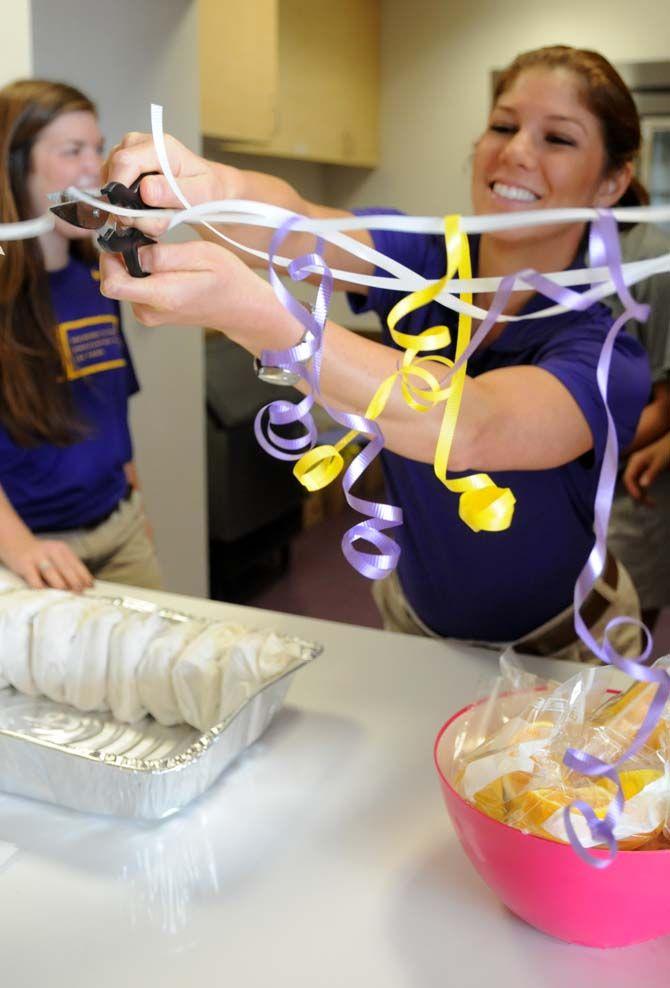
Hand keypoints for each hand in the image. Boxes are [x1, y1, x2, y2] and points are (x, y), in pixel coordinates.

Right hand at [0, 533, 93, 591]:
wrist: (18, 545)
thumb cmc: (43, 555)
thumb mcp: (58, 555)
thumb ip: (68, 566)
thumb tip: (85, 585)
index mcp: (62, 549)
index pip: (76, 564)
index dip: (84, 576)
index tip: (90, 587)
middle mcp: (51, 551)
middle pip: (66, 568)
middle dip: (75, 582)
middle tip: (80, 593)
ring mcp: (37, 557)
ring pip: (52, 572)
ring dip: (60, 584)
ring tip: (67, 594)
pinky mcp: (25, 564)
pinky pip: (34, 579)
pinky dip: (41, 588)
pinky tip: (47, 594)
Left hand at [99, 241, 299, 350]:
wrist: (240, 308)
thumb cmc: (227, 279)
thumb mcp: (202, 255)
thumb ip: (164, 255)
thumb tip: (133, 251)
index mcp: (161, 296)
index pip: (111, 284)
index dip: (109, 257)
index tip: (123, 237)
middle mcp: (149, 311)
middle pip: (111, 280)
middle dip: (119, 256)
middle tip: (143, 238)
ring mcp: (148, 314)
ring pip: (121, 282)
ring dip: (130, 263)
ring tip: (158, 251)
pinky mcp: (150, 312)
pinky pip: (133, 287)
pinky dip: (139, 272)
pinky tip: (161, 264)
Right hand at [102, 132, 238, 238]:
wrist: (207, 189)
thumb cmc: (206, 190)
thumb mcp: (200, 193)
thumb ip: (174, 192)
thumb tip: (146, 190)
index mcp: (159, 146)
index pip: (124, 162)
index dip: (120, 190)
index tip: (131, 216)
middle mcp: (138, 144)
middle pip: (113, 175)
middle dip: (127, 206)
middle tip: (150, 223)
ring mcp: (127, 154)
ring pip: (111, 186)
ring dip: (129, 209)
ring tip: (154, 217)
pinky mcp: (122, 169)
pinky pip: (113, 192)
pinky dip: (128, 208)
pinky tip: (147, 212)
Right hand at [623, 433, 669, 504]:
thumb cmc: (667, 449)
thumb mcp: (660, 462)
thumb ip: (651, 473)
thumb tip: (643, 486)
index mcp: (635, 461)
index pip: (628, 479)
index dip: (632, 490)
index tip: (641, 499)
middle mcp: (633, 464)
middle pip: (630, 482)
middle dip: (637, 494)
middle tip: (649, 504)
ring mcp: (638, 466)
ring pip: (635, 483)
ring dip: (641, 493)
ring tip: (651, 503)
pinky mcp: (643, 468)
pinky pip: (639, 480)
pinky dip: (644, 489)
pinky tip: (649, 495)